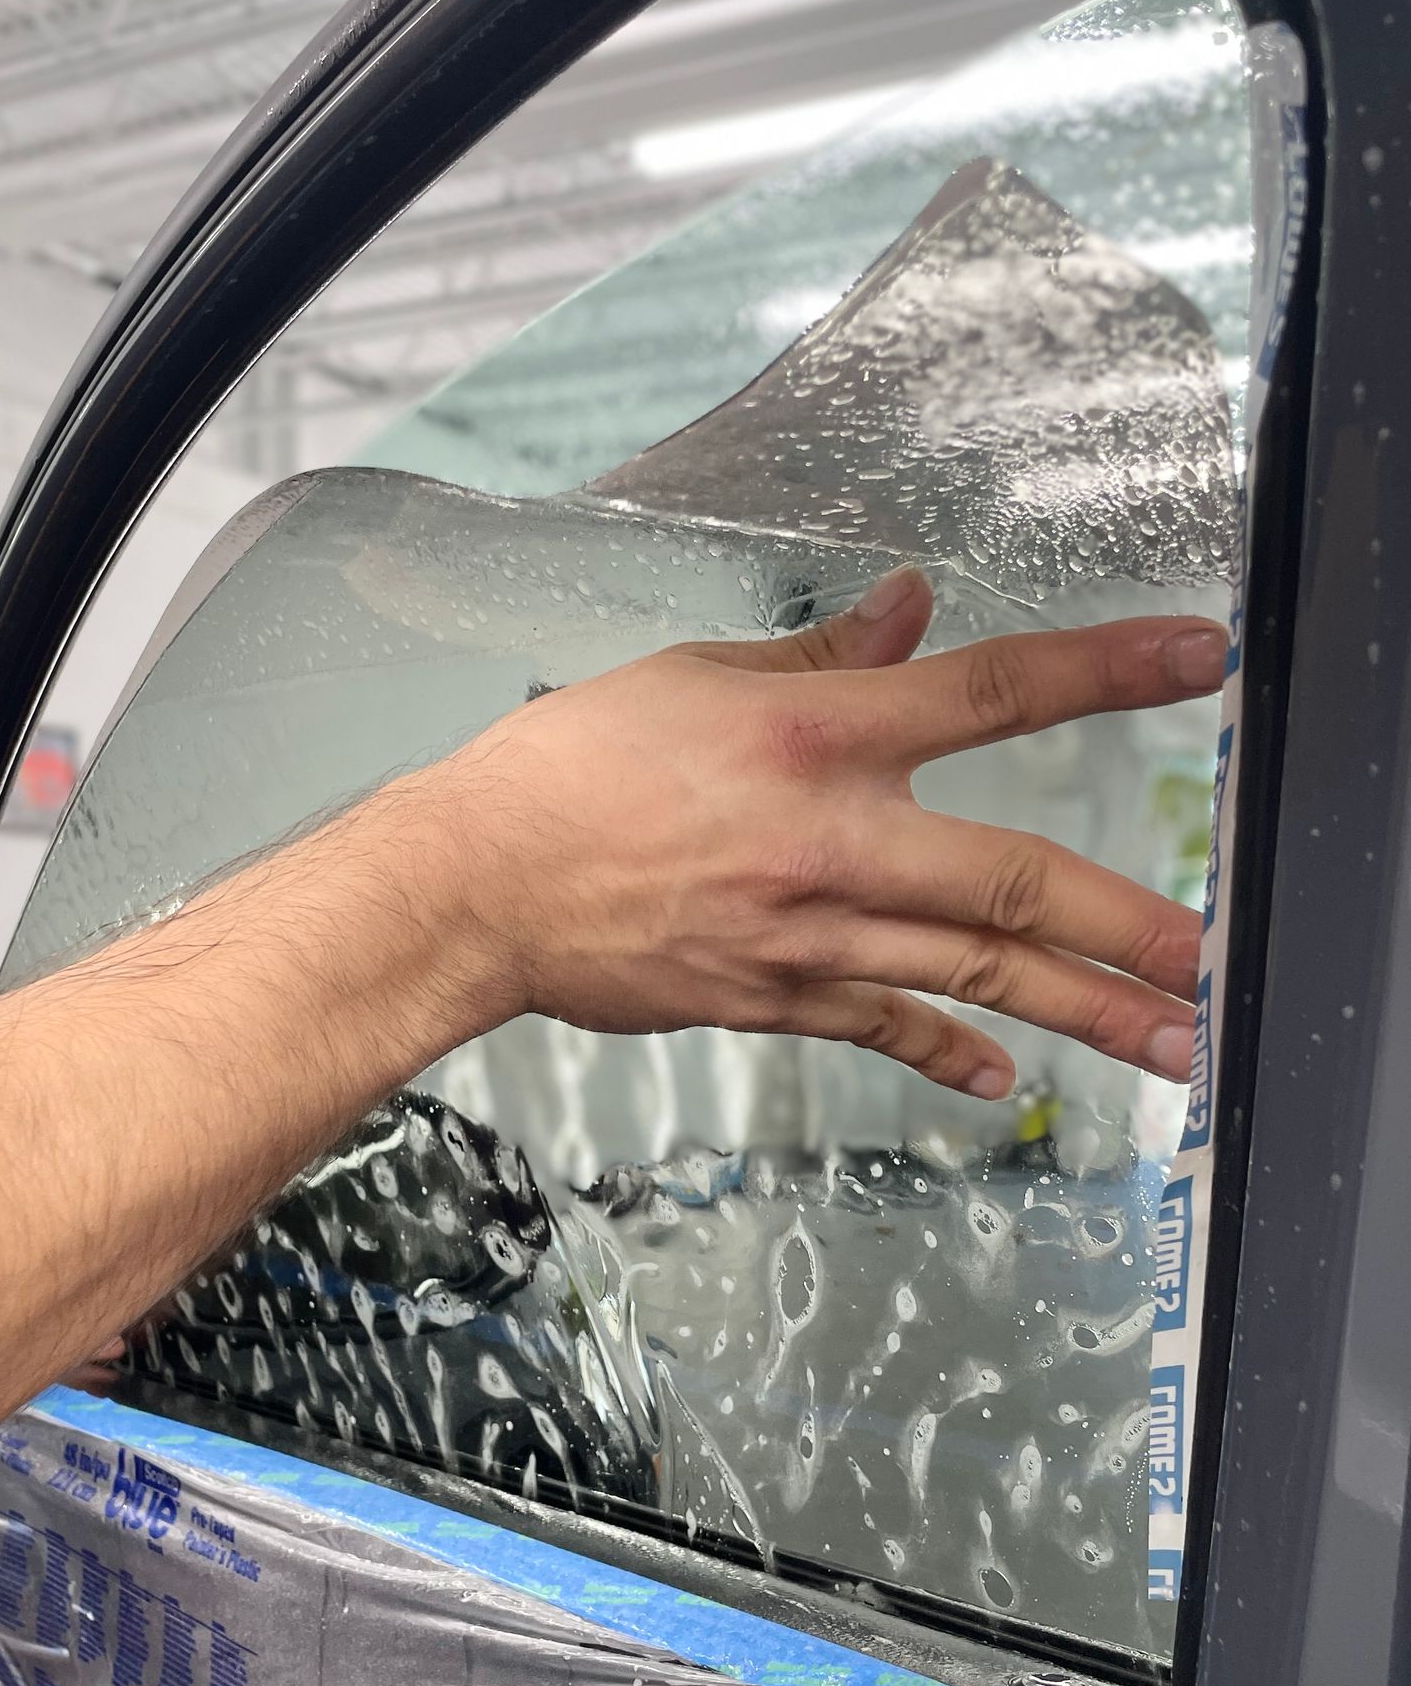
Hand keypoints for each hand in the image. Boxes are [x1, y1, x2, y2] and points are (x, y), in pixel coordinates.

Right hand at [440, 568, 1222, 1099]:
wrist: (474, 888)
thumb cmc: (567, 770)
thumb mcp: (693, 679)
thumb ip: (818, 659)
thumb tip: (909, 608)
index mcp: (814, 738)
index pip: (989, 694)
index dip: (1103, 672)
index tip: (1197, 662)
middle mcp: (831, 843)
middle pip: (1011, 885)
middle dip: (1125, 925)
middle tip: (1211, 956)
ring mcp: (807, 937)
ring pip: (970, 976)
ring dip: (1080, 1011)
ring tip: (1167, 1043)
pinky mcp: (772, 997)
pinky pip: (882, 1024)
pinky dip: (947, 1050)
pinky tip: (1003, 1077)